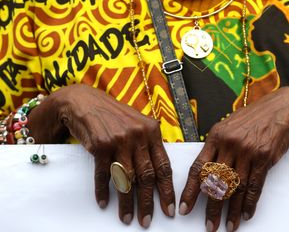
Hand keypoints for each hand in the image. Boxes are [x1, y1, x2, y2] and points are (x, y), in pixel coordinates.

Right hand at [28, 84, 174, 227]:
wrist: (85, 101)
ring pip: (126, 179)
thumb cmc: (114, 115)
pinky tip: (104, 202)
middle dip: (148, 202)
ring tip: (127, 217)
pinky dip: (103, 191)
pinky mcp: (100, 145)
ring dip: (126, 202)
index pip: (164, 166)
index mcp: (152, 131)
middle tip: (147, 220)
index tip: (169, 208)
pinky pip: (103, 175)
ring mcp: (119, 140)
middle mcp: (138, 135)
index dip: (167, 190)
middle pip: (147, 176)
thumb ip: (149, 144)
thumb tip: (158, 173)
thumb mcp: (138, 124)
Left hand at [179, 87, 288, 231]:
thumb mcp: (229, 126)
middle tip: (209, 226)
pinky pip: (255, 186)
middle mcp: (229, 144)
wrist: (283, 109)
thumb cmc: (254, 118)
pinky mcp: (264, 158)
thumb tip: (205, 171)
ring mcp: (247, 151)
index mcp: (216, 136)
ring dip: (232, 210)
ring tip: (228, 226)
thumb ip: (216, 146)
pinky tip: (246, 214)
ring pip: (235, 188)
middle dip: (211, 208)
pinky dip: (250, 204)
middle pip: (216, 182)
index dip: (190, 191)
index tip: (185, 208)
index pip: (198, 168)